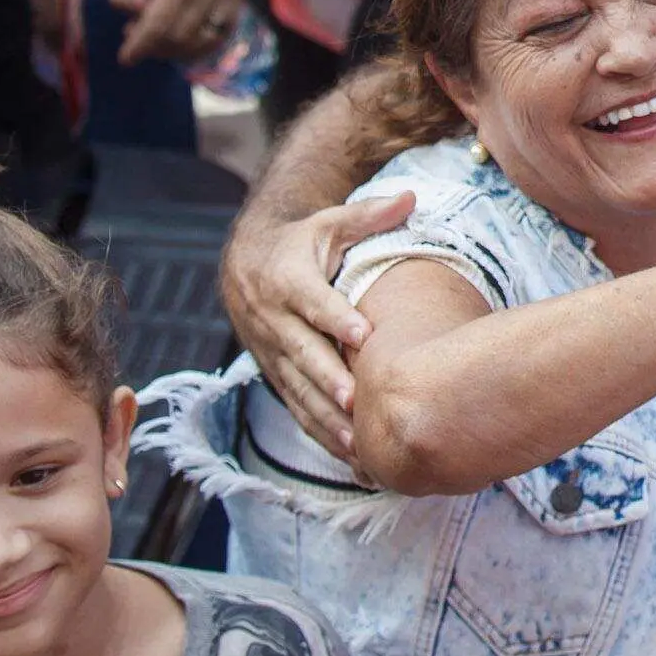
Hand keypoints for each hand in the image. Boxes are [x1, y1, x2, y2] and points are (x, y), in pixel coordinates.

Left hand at [107, 0, 248, 64]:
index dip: (138, 48)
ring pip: (209, 36)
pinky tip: (186, 31)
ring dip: (181, 46)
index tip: (125, 59)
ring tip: (159, 37)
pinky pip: (226, 23)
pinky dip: (206, 36)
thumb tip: (136, 15)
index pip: (159, 26)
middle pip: (184, 37)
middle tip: (136, 39)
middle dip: (157, 47)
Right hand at [221, 187, 417, 457]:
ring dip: (323, 416)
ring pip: (296, 388)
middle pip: (302, 352)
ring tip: (354, 441)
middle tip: (356, 400)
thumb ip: (369, 215)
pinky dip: (318, 432)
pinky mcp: (274, 375)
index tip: (363, 336)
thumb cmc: (302, 242)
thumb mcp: (330, 223)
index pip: (312, 301)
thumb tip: (411, 198)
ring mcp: (271, 352)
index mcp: (288, 279)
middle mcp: (273, 318)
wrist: (244, 263)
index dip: (335, 318)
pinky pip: (295, 408)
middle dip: (328, 379)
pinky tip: (348, 457)